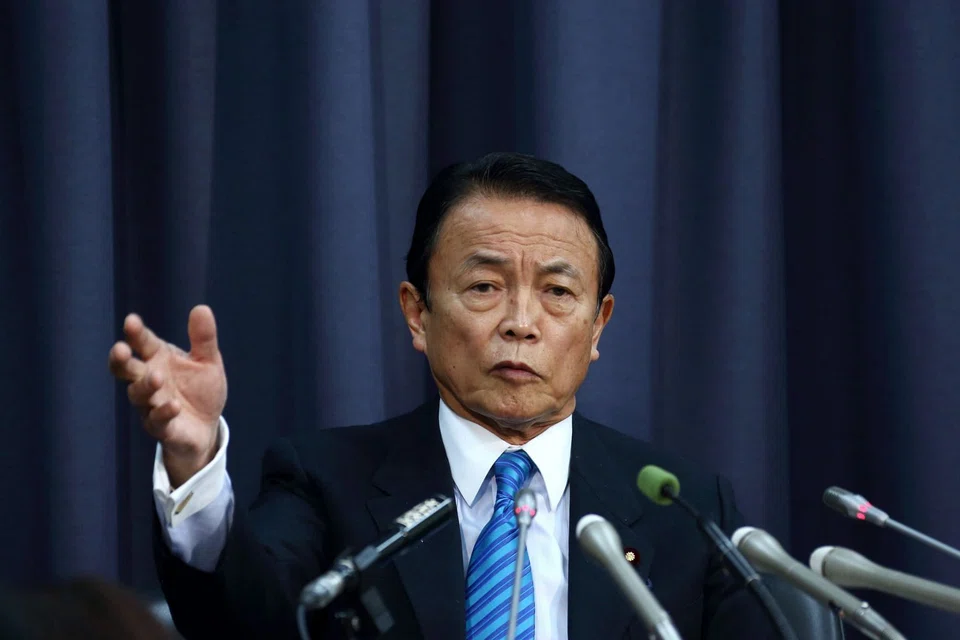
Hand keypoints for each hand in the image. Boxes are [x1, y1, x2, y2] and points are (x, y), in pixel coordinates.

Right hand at [109, 305, 227, 487]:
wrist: (207, 428)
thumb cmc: (200, 390)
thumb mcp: (208, 361)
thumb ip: (203, 338)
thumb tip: (201, 308)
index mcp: (158, 358)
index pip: (143, 342)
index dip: (136, 333)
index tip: (131, 321)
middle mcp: (148, 380)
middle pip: (126, 369)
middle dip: (121, 360)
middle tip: (121, 350)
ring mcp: (151, 404)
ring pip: (138, 395)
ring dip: (146, 385)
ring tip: (157, 377)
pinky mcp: (161, 427)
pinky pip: (157, 419)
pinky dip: (163, 412)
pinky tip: (173, 405)